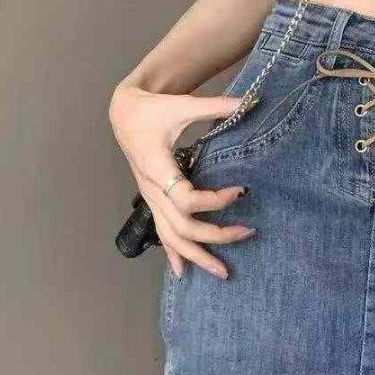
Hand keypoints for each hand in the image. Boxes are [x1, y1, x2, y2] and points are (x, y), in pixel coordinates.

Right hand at [109, 83, 255, 278]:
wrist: (123, 113)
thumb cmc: (152, 110)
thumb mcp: (183, 104)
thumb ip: (217, 106)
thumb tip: (251, 101)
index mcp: (157, 168)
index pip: (187, 199)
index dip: (216, 201)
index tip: (242, 191)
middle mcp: (152, 190)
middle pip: (182, 228)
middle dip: (215, 237)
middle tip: (248, 233)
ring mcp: (150, 199)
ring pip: (171, 238)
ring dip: (197, 256)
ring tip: (223, 272)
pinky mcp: (152, 202)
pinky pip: (161, 234)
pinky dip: (173, 254)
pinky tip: (182, 273)